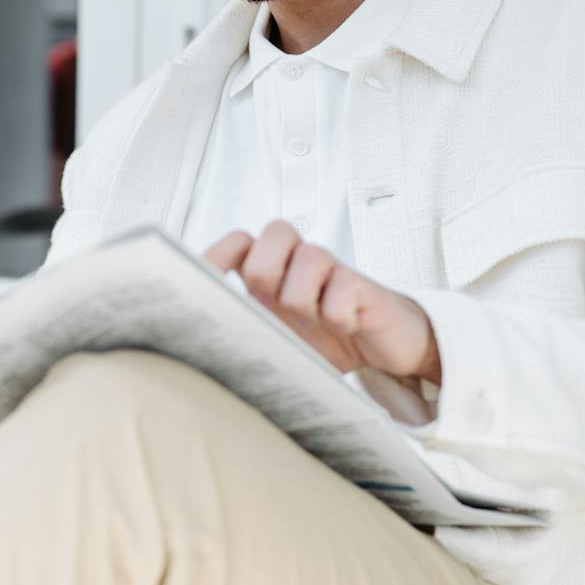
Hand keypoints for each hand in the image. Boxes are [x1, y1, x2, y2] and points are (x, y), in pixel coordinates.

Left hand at [204, 221, 441, 385]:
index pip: (237, 244)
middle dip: (268, 271)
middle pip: (272, 234)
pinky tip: (348, 325)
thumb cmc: (325, 341)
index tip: (206, 281)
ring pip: (308, 260)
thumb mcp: (278, 341)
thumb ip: (246, 330)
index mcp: (270, 276)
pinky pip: (341, 293)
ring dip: (307, 300)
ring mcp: (332, 270)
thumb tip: (201, 341)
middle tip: (281, 305)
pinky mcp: (362, 285)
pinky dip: (341, 317)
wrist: (383, 351)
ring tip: (319, 320)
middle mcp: (297, 265)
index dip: (218, 255)